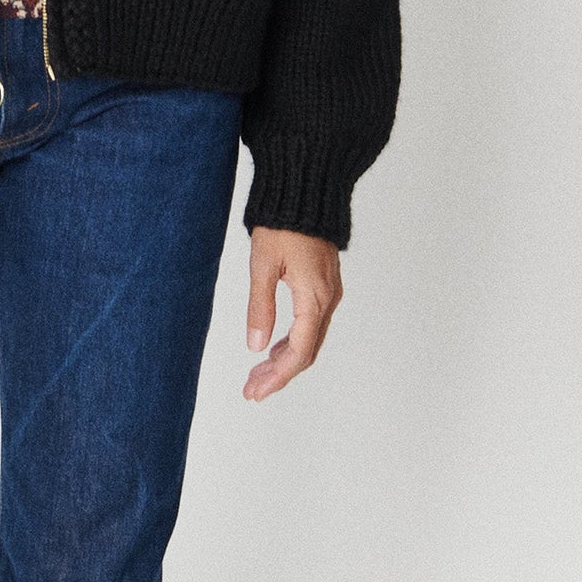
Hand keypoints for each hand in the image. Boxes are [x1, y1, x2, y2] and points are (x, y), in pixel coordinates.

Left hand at [243, 225, 341, 399]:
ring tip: (257, 374)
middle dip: (279, 374)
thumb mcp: (263, 265)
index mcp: (314, 298)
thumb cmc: (283, 222)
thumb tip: (255, 347)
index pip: (299, 352)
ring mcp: (329, 292)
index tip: (255, 392)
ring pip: (310, 339)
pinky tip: (273, 347)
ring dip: (284, 360)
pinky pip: (312, 324)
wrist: (307, 189)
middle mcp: (327, 299)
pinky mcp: (324, 284)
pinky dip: (292, 341)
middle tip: (252, 390)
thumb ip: (260, 307)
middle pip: (306, 351)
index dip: (277, 377)